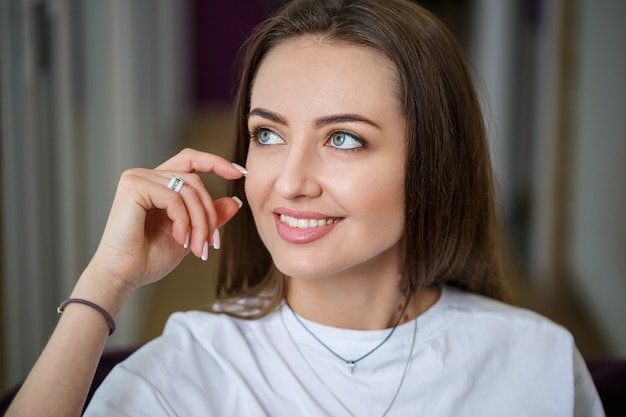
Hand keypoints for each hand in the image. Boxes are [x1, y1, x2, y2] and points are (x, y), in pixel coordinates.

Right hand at [87, 148, 245, 292]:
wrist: (124, 276)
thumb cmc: (148, 258)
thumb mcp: (190, 234)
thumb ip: (209, 216)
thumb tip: (234, 201)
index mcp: (157, 183)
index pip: (190, 161)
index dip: (216, 162)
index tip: (240, 172)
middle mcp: (146, 176)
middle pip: (194, 181)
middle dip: (208, 214)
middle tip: (211, 244)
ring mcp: (138, 178)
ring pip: (188, 189)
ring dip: (199, 222)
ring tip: (197, 248)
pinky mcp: (133, 186)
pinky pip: (174, 197)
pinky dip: (183, 220)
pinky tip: (179, 239)